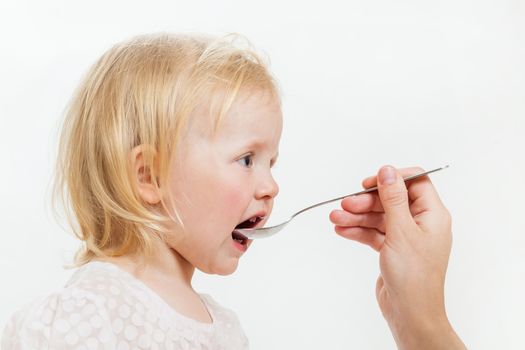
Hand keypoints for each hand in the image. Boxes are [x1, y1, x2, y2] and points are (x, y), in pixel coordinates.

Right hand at [329, 165, 465, 349]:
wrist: (409, 313)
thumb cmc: (413, 276)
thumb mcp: (401, 231)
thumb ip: (393, 198)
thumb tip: (387, 170)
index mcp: (432, 214)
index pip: (414, 183)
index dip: (391, 179)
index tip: (368, 183)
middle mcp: (421, 223)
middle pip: (391, 200)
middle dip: (366, 202)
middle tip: (345, 205)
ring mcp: (406, 237)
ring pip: (379, 217)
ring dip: (357, 217)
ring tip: (335, 218)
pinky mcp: (393, 250)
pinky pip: (374, 233)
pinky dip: (358, 231)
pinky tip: (342, 230)